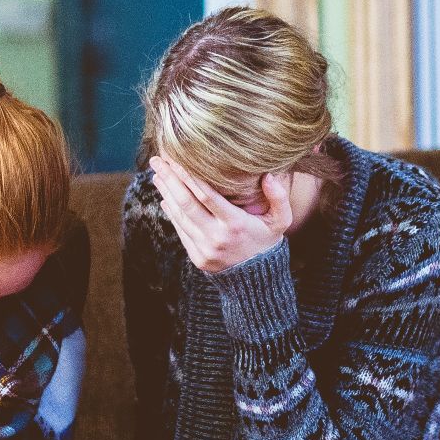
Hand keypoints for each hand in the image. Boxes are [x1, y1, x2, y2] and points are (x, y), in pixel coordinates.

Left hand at [150, 155, 292, 273]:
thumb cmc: (267, 241)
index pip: (207, 196)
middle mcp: (217, 237)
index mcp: (236, 224)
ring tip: (158, 175)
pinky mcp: (197, 257)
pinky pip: (181, 230)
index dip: (189, 176)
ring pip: (180, 216)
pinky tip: (166, 196)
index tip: (176, 159)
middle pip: (187, 203)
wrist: (257, 280)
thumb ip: (279, 198)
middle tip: (158, 161)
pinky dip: (171, 212)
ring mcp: (204, 249)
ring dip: (166, 193)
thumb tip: (269, 176)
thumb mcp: (281, 221)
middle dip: (170, 179)